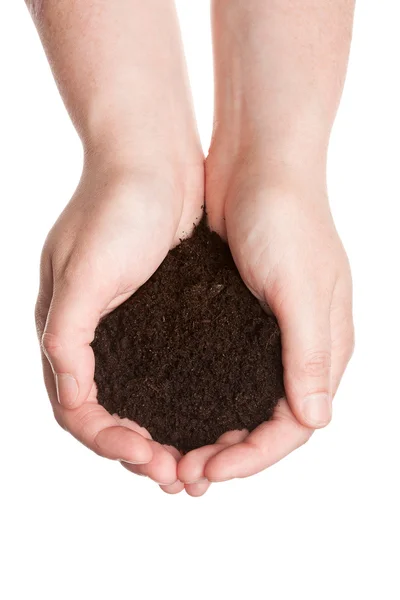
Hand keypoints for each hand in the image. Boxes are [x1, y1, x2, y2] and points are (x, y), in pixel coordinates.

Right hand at [35, 158, 203, 490]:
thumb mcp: (84, 268)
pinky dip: (180, 402)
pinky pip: (164, 373)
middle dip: (138, 450)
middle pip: (108, 415)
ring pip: (138, 400)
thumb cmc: (115, 204)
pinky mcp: (158, 315)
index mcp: (65, 331)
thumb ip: (67, 333)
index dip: (108, 443)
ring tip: (195, 462)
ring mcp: (126, 327)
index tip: (149, 458)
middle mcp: (93, 336)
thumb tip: (69, 397)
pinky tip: (207, 415)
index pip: (76, 410)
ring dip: (161, 434)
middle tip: (179, 476)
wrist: (152, 156)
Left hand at [178, 175, 353, 483]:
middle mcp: (300, 348)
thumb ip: (309, 353)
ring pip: (245, 403)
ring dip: (216, 431)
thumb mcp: (298, 286)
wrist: (258, 164)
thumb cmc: (286, 217)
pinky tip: (177, 406)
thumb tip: (316, 419)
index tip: (210, 467)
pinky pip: (226, 373)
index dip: (255, 456)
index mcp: (326, 348)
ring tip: (178, 450)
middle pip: (270, 422)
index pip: (295, 425)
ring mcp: (270, 334)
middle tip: (186, 470)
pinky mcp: (242, 317)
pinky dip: (205, 398)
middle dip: (232, 453)